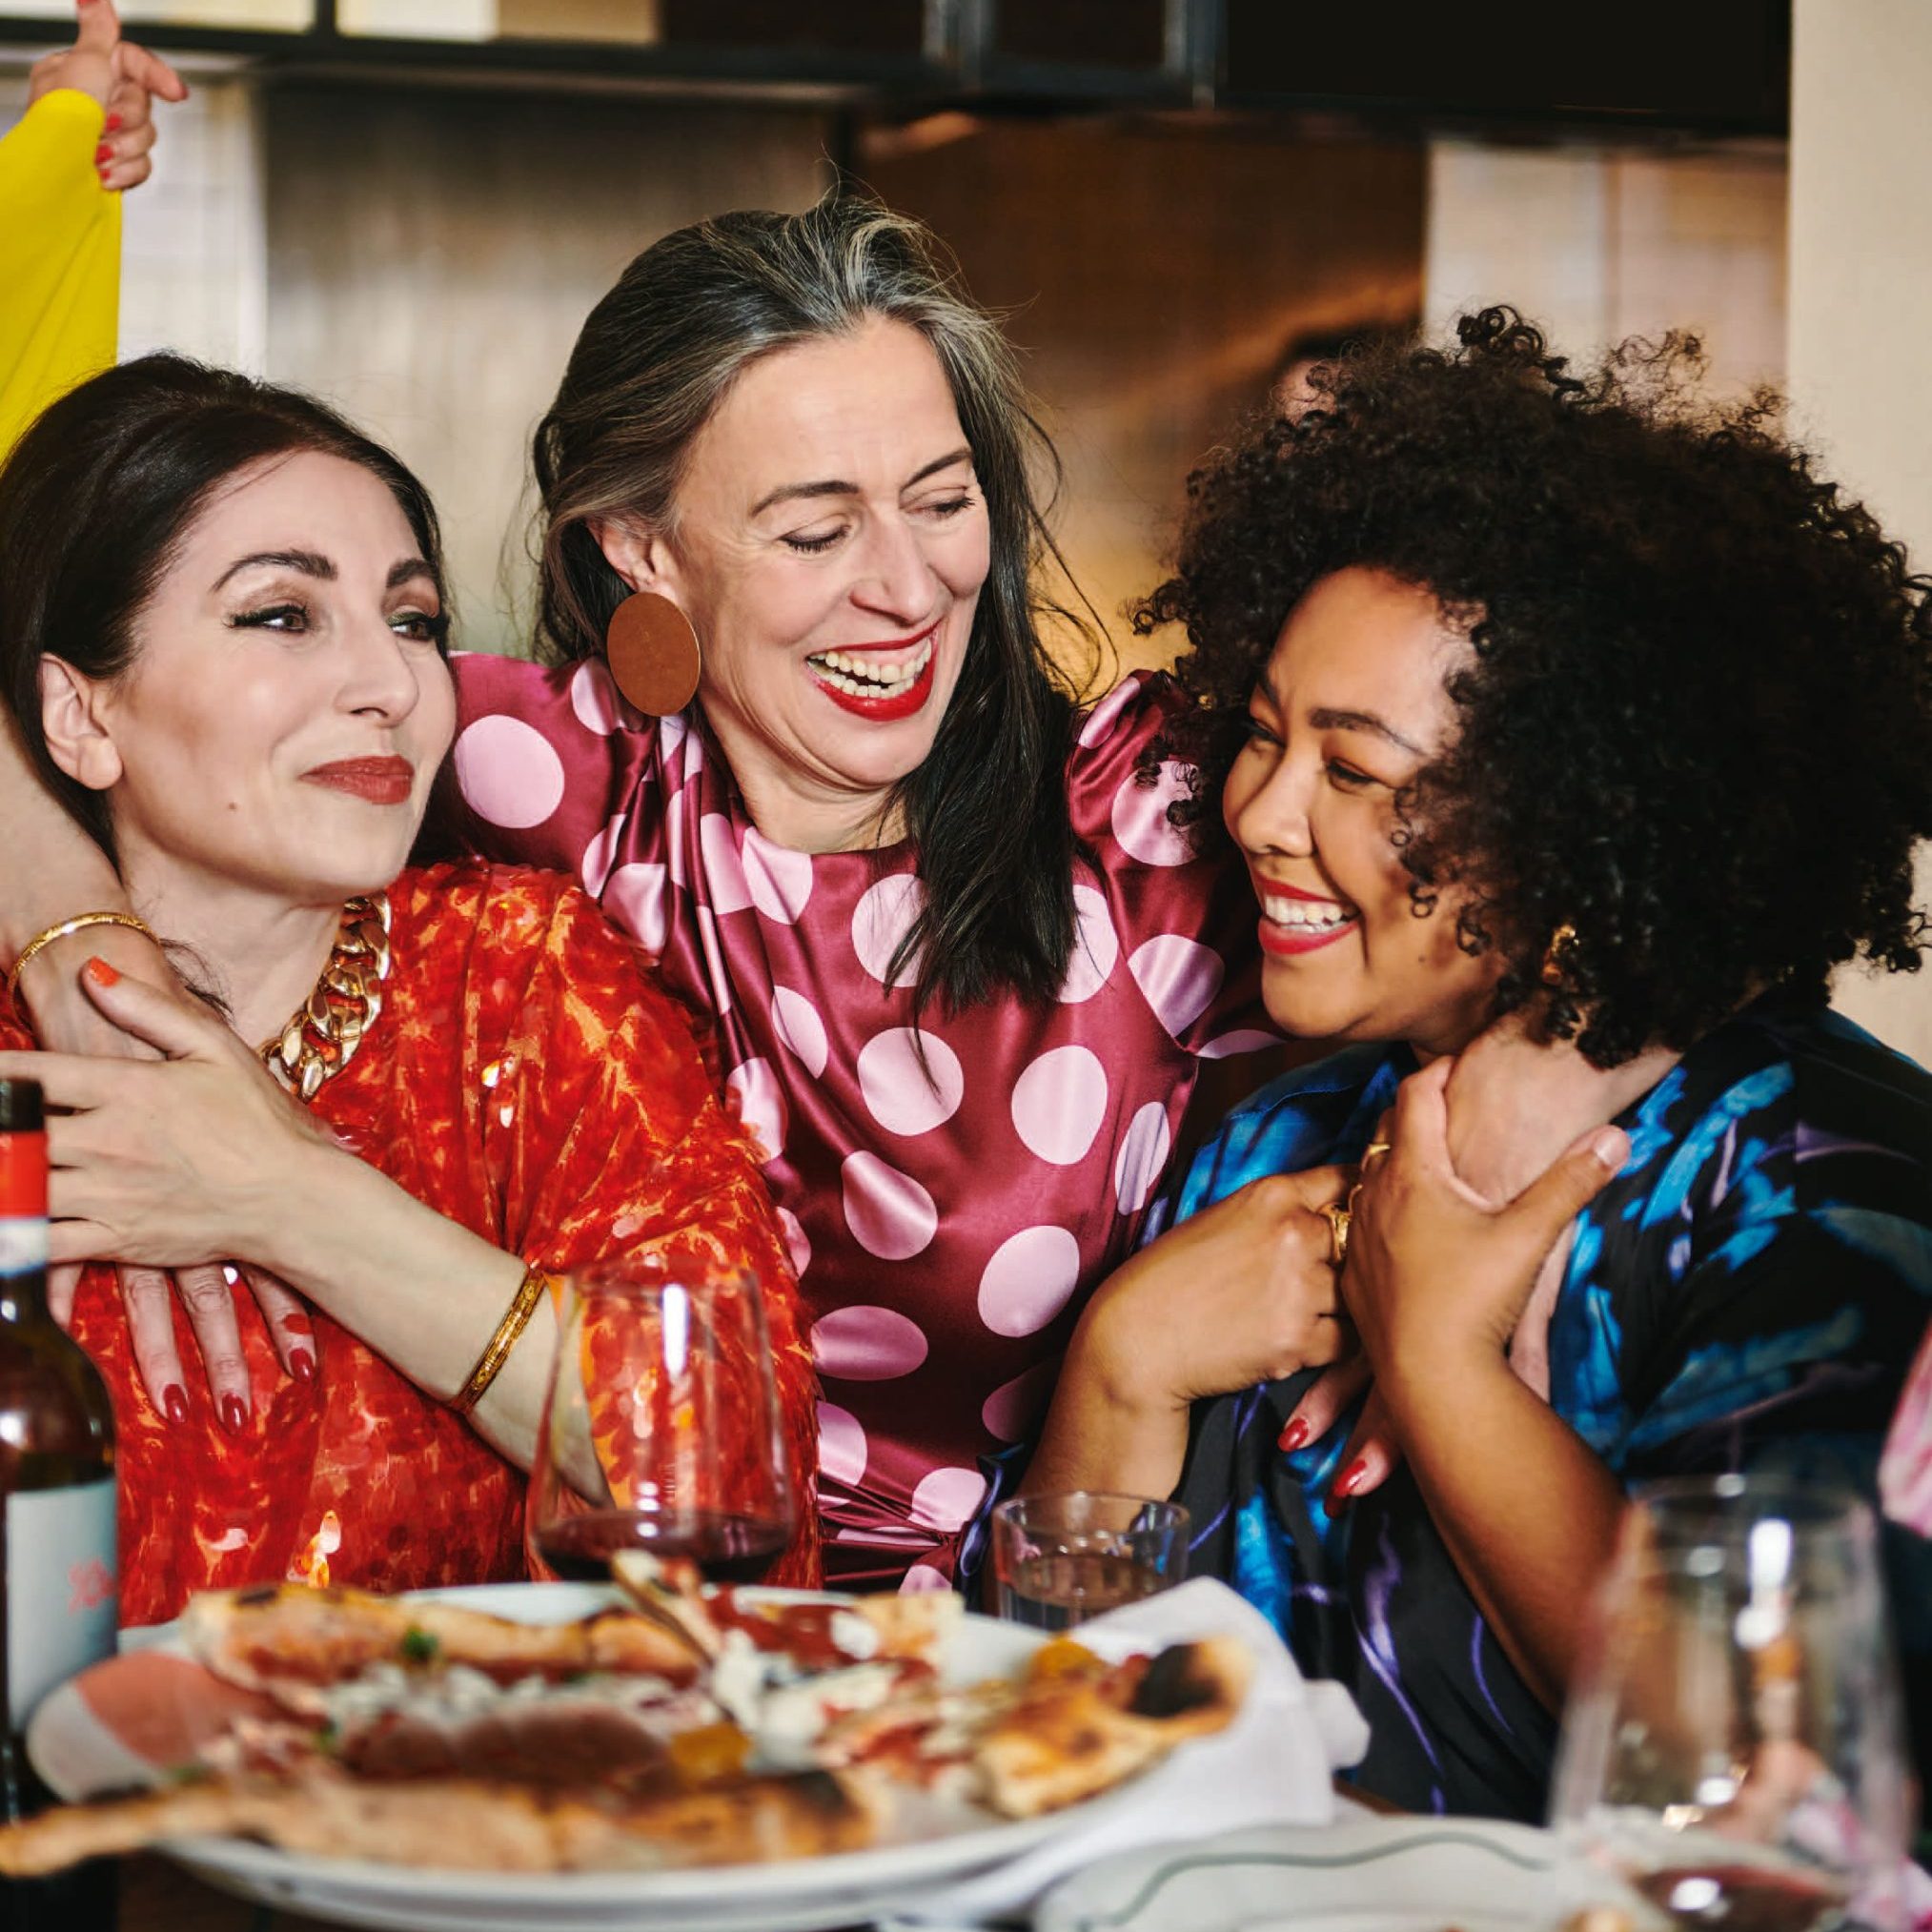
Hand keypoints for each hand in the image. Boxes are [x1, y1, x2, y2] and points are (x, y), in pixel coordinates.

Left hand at [0, 957, 319, 1422]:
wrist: (295, 1199)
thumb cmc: (261, 1123)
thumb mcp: (217, 1049)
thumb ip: (149, 1008)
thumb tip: (92, 969)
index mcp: (129, 1089)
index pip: (33, 1073)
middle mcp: (109, 1141)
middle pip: (9, 1133)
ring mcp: (108, 1194)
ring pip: (15, 1185)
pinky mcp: (115, 1240)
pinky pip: (40, 1242)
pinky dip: (10, 1231)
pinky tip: (3, 1214)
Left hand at [27, 0, 187, 192]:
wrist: (54, 174)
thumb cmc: (63, 117)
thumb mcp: (84, 64)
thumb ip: (98, 31)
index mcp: (85, 71)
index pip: (134, 64)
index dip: (158, 77)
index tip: (176, 93)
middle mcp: (96, 101)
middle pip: (144, 105)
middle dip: (128, 120)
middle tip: (104, 122)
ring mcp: (108, 135)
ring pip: (146, 137)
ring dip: (124, 148)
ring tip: (97, 152)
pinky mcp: (118, 165)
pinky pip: (144, 166)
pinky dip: (125, 171)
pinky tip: (103, 171)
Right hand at [1077, 1166, 1355, 1414]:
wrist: (1138, 1338)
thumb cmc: (1171, 1278)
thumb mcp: (1222, 1218)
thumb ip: (1278, 1211)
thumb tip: (1331, 1214)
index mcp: (1272, 1194)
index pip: (1346, 1180)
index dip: (1363, 1199)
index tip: (1370, 1212)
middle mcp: (1293, 1233)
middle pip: (1361, 1241)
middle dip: (1350, 1260)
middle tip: (1326, 1278)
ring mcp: (1300, 1288)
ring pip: (1357, 1294)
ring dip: (1341, 1306)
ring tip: (1302, 1312)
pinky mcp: (1299, 1340)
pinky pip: (1346, 1341)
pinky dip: (1330, 1344)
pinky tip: (1297, 1340)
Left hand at [1284, 1022, 1672, 1495]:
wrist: (1430, 1378)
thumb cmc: (1476, 1301)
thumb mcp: (1531, 1236)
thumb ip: (1572, 1181)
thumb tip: (1616, 1135)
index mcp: (1413, 1175)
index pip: (1414, 1098)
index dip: (1436, 1073)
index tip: (1455, 1062)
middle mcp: (1374, 1196)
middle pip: (1384, 1134)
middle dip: (1410, 1114)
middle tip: (1437, 1102)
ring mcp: (1359, 1236)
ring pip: (1366, 1179)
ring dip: (1391, 1162)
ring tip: (1421, 1160)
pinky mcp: (1354, 1275)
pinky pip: (1358, 1224)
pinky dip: (1380, 1210)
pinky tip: (1401, 1226)